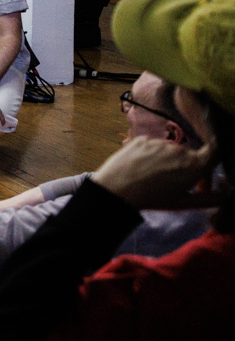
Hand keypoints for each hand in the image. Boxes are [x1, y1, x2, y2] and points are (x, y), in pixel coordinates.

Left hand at [90, 134, 221, 210]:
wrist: (117, 188)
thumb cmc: (154, 198)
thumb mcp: (184, 202)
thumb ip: (211, 198)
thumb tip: (230, 193)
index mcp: (194, 165)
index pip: (214, 152)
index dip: (213, 157)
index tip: (208, 166)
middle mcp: (180, 149)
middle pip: (190, 155)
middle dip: (187, 167)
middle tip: (174, 183)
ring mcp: (160, 142)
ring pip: (170, 151)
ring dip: (168, 161)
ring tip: (154, 178)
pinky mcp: (143, 138)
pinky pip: (152, 146)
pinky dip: (151, 155)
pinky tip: (142, 168)